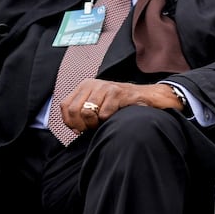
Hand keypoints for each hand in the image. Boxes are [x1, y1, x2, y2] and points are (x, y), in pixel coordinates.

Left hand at [57, 79, 180, 135]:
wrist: (149, 97)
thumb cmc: (123, 104)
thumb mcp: (99, 104)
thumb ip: (83, 111)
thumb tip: (72, 127)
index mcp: (85, 85)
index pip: (65, 106)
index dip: (70, 122)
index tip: (80, 130)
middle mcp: (92, 83)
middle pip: (74, 110)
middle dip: (82, 124)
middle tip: (93, 128)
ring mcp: (105, 87)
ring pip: (87, 112)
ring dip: (95, 124)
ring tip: (104, 123)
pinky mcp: (117, 92)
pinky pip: (104, 114)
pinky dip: (109, 121)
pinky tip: (116, 117)